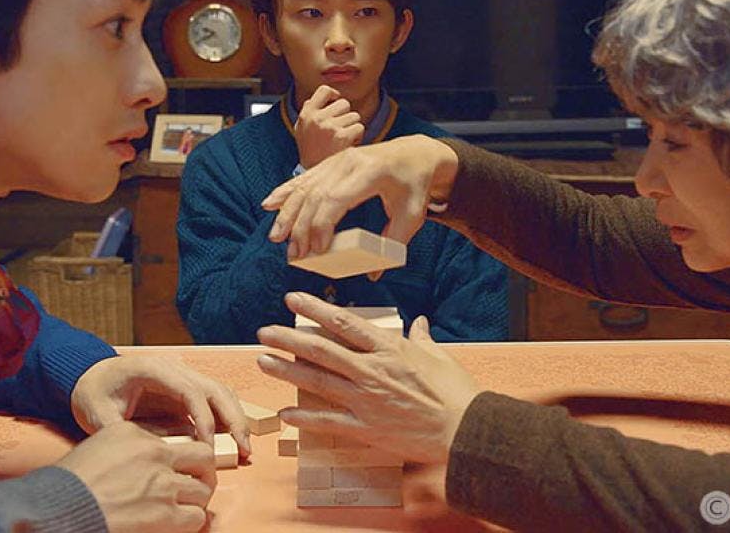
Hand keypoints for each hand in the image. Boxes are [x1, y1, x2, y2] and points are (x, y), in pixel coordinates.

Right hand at [54, 421, 214, 532]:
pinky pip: (197, 517)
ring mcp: (163, 484)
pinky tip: (179, 523)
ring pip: (203, 489)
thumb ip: (125, 448)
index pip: (175, 440)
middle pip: (203, 456)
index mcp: (136, 434)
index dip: (179, 457)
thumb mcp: (97, 448)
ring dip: (196, 499)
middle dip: (202, 471)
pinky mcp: (165, 515)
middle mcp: (155, 454)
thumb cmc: (68, 485)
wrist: (58, 510)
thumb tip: (142, 464)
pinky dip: (191, 521)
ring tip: (186, 506)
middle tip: (195, 482)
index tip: (175, 468)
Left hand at [70, 355, 251, 456]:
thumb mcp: (98, 414)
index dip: (204, 418)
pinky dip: (226, 417)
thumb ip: (120, 431)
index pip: (190, 390)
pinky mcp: (185, 389)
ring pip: (220, 392)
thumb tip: (146, 455)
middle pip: (214, 388)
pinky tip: (233, 439)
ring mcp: (182, 377)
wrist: (90, 377)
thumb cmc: (94, 393)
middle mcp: (174, 368)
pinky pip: (213, 400)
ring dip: (235, 418)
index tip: (208, 446)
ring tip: (244, 447)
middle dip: (232, 418)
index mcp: (154, 369)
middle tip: (243, 448)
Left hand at [255, 292, 481, 464]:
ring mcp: (366, 400)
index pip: (343, 322)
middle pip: (321, 349)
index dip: (314, 309)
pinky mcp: (367, 428)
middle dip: (288, 338)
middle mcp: (372, 371)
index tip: (292, 299)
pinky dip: (305, 418)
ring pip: (317, 381)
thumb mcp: (439, 357)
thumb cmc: (456, 393)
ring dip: (287, 370)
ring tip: (263, 360)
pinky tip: (285, 414)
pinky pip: (328, 421)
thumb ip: (422, 338)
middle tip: (264, 331)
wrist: (466, 431)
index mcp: (389, 349)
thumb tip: (419, 323)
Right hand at [261, 134, 458, 258]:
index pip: (336, 198)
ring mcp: (336, 160)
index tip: (318, 251)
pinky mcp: (330, 163)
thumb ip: (395, 242)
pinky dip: (285, 192)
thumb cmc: (414, 185)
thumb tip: (374, 273)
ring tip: (276, 238)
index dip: (322, 224)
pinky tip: (269, 204)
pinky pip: (304, 178)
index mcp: (370, 172)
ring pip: (304, 186)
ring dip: (287, 213)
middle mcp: (348, 162)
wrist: (414, 154)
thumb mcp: (413, 214)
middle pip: (315, 194)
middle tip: (294, 255)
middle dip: (300, 226)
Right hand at [293, 85, 363, 168]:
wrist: (313, 179)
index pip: (324, 90)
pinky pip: (360, 127)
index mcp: (306, 114)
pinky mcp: (342, 136)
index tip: (336, 102)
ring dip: (352, 127)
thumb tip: (316, 97)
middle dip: (346, 115)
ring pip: (354, 116)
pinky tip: (348, 146)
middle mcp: (317, 118)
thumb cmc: (310, 153)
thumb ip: (308, 112)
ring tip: (342, 140)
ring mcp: (329, 127)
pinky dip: (357, 137)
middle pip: (344, 103)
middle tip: (339, 130)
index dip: (334, 94)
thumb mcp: (301, 130)